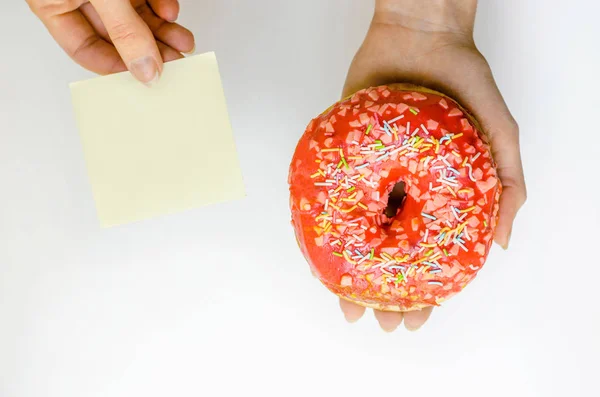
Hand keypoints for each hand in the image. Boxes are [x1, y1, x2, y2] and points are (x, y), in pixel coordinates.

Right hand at [27, 0, 194, 84]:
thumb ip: (124, 29)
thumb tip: (146, 69)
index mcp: (53, 3)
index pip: (84, 49)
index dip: (117, 67)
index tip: (146, 79)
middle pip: (116, 35)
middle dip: (149, 49)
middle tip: (174, 63)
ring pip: (134, 17)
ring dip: (161, 30)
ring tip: (182, 42)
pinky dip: (160, 3)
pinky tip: (170, 11)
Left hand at [339, 0, 525, 330]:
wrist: (421, 36)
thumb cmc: (465, 83)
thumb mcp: (501, 137)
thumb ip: (507, 188)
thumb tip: (502, 243)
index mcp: (435, 194)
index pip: (427, 253)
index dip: (423, 291)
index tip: (415, 320)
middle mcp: (400, 190)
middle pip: (388, 253)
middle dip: (384, 293)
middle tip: (378, 322)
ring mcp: (370, 175)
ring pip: (355, 234)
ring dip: (351, 271)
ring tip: (347, 302)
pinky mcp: (343, 154)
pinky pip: (331, 196)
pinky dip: (325, 227)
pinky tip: (322, 255)